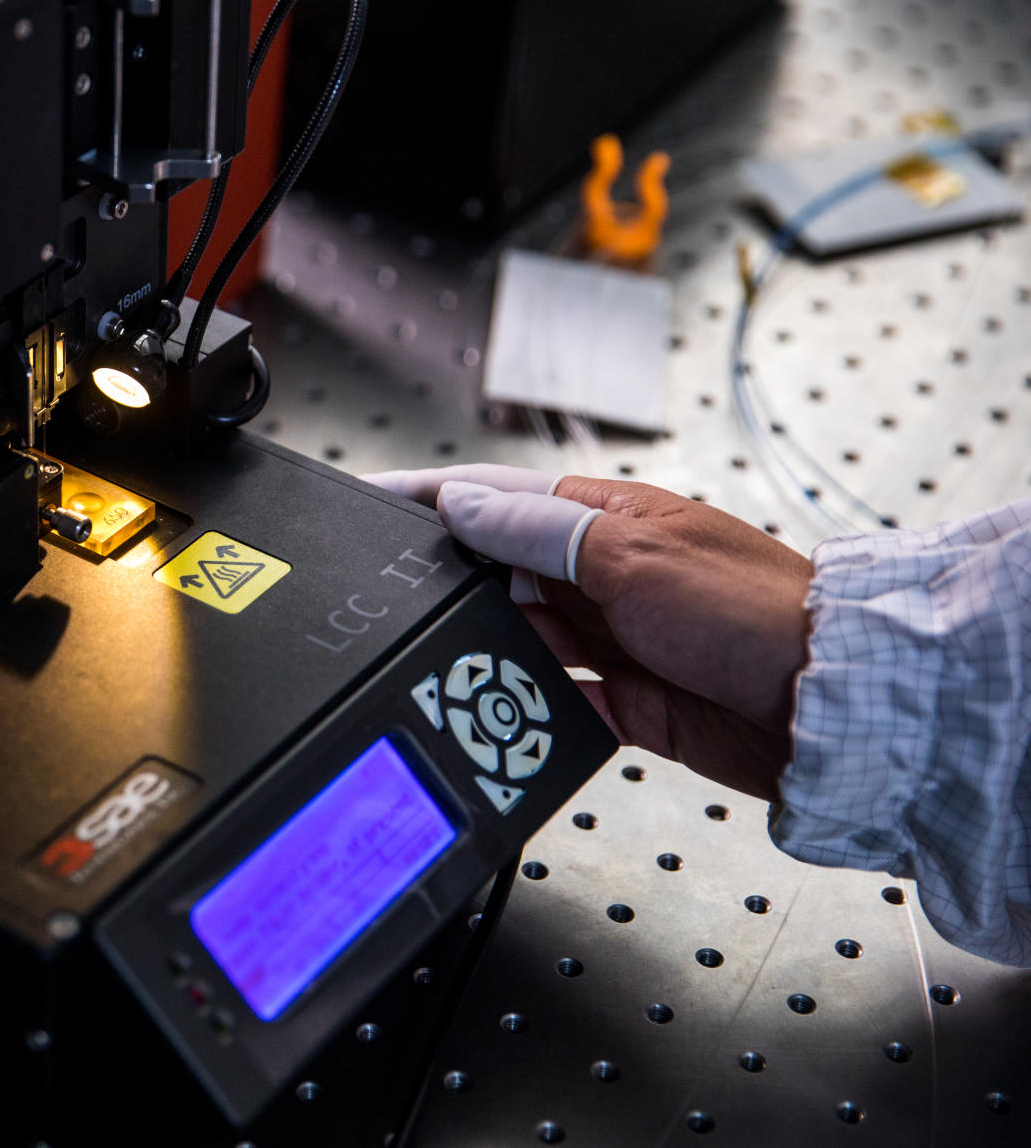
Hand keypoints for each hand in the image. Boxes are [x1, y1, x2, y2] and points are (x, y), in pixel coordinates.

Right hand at [365, 466, 812, 799]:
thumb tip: (462, 506)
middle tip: (401, 601)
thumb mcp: (630, 557)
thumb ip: (538, 534)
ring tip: (460, 660)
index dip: (432, 498)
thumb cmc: (755, 612)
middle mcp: (607, 574)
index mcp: (608, 519)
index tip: (372, 498)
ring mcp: (616, 639)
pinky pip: (556, 701)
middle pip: (500, 573)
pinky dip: (531, 705)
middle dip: (455, 587)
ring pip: (522, 639)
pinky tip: (510, 707)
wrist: (832, 707)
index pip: (498, 499)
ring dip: (495, 651)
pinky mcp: (628, 701)